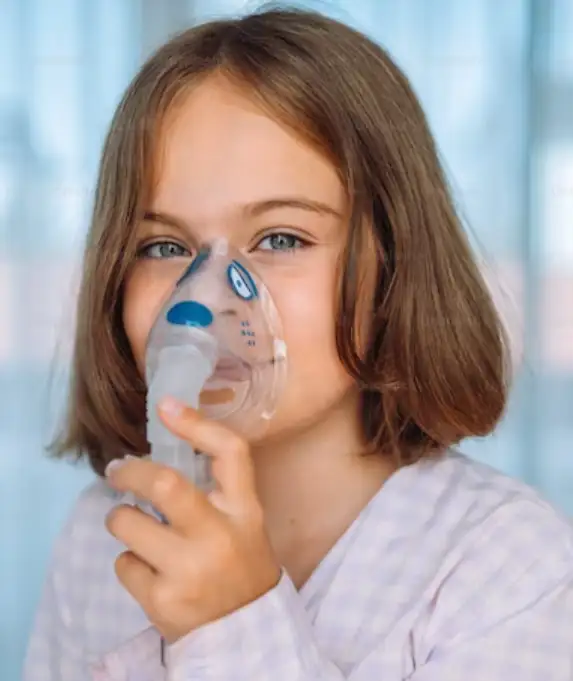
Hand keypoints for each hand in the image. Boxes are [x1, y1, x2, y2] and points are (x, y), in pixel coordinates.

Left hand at [104, 396, 280, 642]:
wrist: (244, 632)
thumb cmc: (239, 563)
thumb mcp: (242, 521)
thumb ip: (213, 490)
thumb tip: (160, 454)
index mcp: (244, 510)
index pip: (230, 453)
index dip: (196, 424)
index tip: (166, 405)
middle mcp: (220, 536)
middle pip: (164, 484)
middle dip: (130, 473)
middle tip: (117, 470)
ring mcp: (190, 569)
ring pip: (128, 524)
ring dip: (120, 519)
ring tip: (131, 526)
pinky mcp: (163, 599)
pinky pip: (124, 563)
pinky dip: (129, 561)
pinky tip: (149, 571)